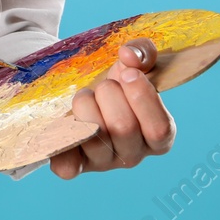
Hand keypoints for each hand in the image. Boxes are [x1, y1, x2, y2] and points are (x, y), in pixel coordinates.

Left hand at [48, 38, 175, 179]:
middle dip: (108, 94)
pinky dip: (60, 145)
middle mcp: (133, 155)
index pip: (159, 129)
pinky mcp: (76, 166)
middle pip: (123, 128)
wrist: (86, 94)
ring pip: (93, 137)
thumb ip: (142, 53)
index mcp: (158, 136)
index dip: (142, 97)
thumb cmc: (117, 84)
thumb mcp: (134, 64)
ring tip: (85, 96)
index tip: (127, 73)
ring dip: (84, 105)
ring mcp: (104, 163)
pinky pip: (67, 166)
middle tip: (103, 84)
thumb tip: (128, 54)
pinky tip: (61, 125)